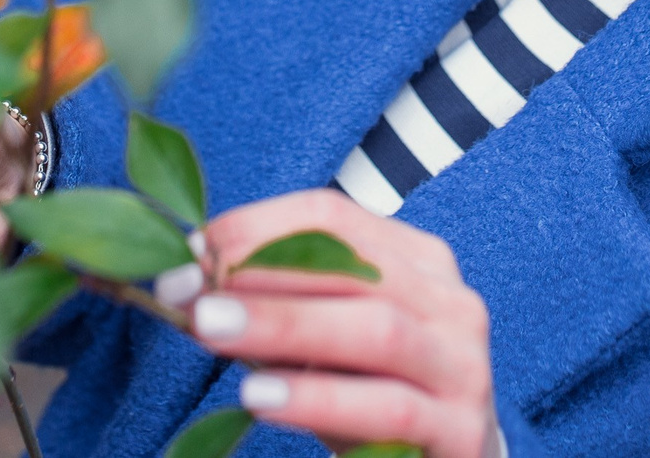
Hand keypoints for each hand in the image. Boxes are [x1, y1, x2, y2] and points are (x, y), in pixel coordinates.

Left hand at [173, 188, 498, 457]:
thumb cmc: (374, 399)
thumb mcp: (324, 346)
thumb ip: (274, 309)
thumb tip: (190, 279)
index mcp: (417, 262)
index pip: (332, 218)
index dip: (256, 228)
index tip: (190, 252)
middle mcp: (450, 303)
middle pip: (353, 268)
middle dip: (259, 275)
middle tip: (186, 291)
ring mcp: (463, 366)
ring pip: (376, 329)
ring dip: (284, 324)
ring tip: (211, 329)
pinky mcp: (460, 431)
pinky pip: (387, 407)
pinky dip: (318, 398)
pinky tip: (260, 397)